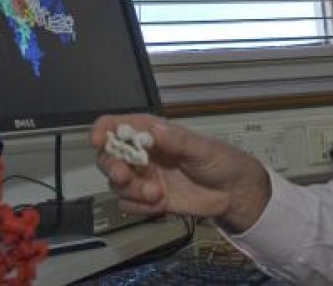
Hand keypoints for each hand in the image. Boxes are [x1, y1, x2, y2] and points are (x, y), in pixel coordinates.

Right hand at [91, 114, 270, 232]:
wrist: (234, 194)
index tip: (99, 139)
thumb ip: (177, 141)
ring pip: (116, 183)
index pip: (119, 125)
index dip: (105, 129)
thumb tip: (155, 131)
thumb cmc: (220, 161)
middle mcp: (143, 154)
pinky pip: (128, 204)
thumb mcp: (201, 148)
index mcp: (153, 133)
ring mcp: (144, 177)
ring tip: (156, 194)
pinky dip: (139, 207)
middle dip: (112, 166)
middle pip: (109, 156)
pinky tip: (159, 204)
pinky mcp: (149, 199)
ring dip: (131, 191)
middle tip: (125, 176)